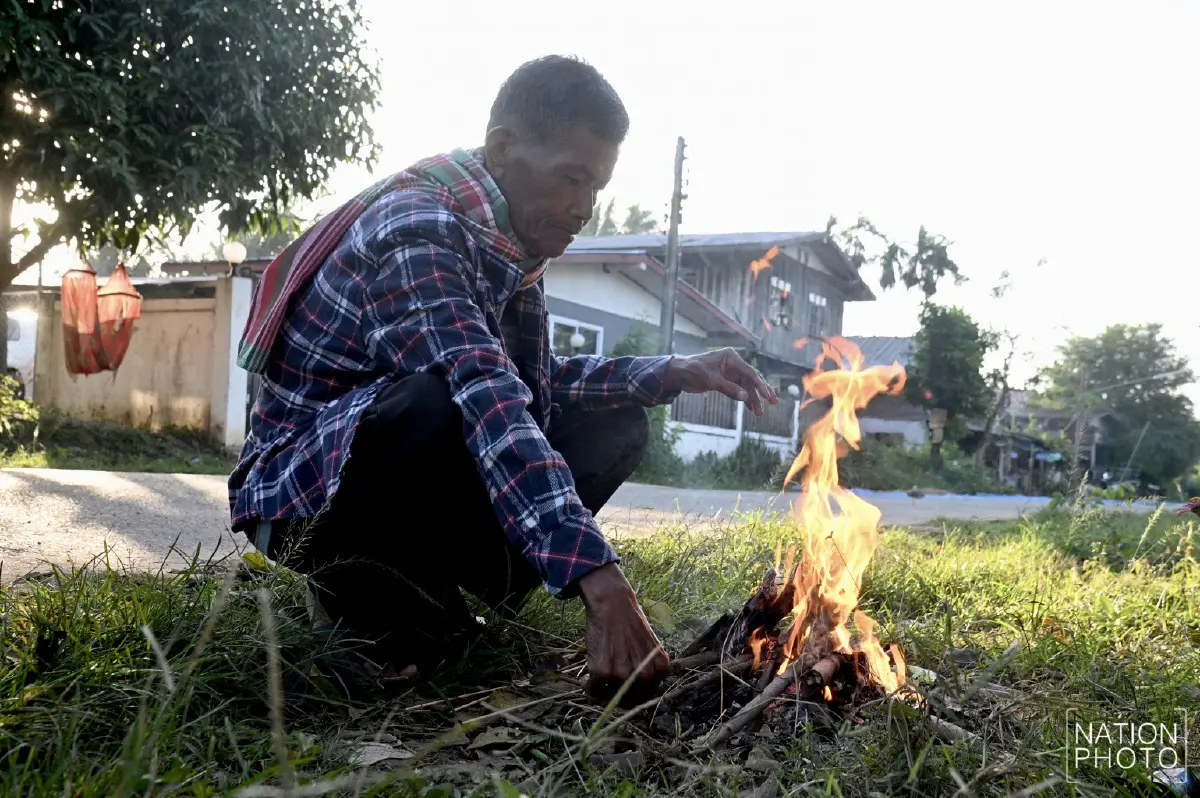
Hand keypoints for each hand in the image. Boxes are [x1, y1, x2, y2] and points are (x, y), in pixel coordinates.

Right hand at [578, 563, 668, 705]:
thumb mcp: (649, 648)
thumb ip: (647, 669)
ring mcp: (623, 674)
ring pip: (608, 698)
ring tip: (596, 679)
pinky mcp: (603, 672)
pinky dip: (587, 686)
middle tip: (605, 688)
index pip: (645, 696)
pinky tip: (586, 678)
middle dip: (615, 697)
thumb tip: (634, 693)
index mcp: (660, 669)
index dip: (630, 695)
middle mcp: (644, 675)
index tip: (620, 690)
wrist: (613, 605)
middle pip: (628, 701)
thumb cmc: (629, 623)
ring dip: (600, 692)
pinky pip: (593, 690)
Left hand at [662, 348, 778, 415]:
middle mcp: (733, 364)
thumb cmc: (692, 371)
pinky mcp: (725, 381)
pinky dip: (744, 399)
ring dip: (752, 399)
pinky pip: (738, 390)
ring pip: (746, 387)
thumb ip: (728, 388)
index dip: (761, 385)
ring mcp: (730, 372)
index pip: (750, 372)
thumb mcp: (710, 380)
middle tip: (773, 403)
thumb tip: (745, 397)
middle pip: (751, 379)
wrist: (678, 374)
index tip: (768, 396)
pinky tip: (751, 408)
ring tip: (759, 413)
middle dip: (761, 392)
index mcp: (731, 357)